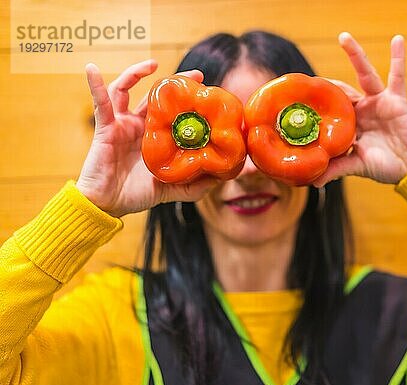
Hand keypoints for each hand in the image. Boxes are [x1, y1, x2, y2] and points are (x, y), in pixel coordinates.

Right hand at [76, 60, 216, 216]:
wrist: (107, 204)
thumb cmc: (134, 196)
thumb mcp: (170, 190)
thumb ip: (193, 187)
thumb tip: (219, 179)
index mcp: (155, 138)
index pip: (173, 113)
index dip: (188, 102)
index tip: (207, 93)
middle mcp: (139, 127)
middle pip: (155, 97)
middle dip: (174, 82)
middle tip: (196, 74)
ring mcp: (122, 124)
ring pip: (126, 90)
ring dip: (136, 73)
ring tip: (152, 63)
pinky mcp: (106, 127)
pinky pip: (100, 103)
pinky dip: (95, 84)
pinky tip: (92, 69)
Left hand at [313, 33, 406, 186]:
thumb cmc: (387, 168)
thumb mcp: (357, 167)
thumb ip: (336, 170)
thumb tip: (311, 181)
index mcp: (350, 126)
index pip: (329, 111)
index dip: (316, 105)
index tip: (298, 100)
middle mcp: (362, 111)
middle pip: (342, 90)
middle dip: (328, 84)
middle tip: (310, 77)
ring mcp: (379, 102)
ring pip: (365, 74)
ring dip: (356, 54)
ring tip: (344, 37)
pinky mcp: (397, 100)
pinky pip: (398, 76)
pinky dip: (398, 58)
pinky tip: (397, 40)